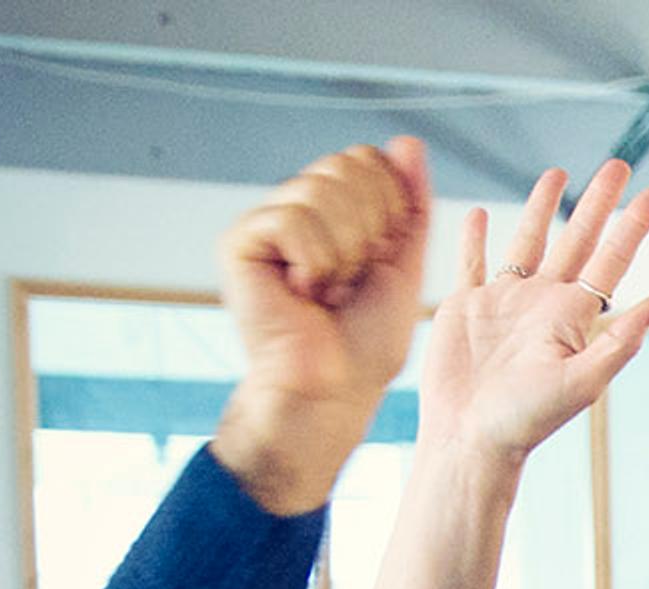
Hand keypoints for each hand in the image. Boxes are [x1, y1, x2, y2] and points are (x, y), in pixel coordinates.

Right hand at [213, 139, 433, 513]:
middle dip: (368, 228)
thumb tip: (407, 141)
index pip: (367, 158)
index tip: (379, 259)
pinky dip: (314, 260)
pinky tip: (301, 291)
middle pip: (346, 164)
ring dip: (343, 251)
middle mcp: (293, 208)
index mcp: (331, 210)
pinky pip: (292, 218)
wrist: (335, 388)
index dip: (389, 206)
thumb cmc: (367, 340)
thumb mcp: (404, 263)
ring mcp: (263, 223)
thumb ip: (409, 203)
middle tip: (350, 279)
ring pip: (320, 189)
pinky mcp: (238, 242)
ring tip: (326, 289)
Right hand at [422, 161, 648, 470]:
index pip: (611, 261)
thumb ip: (617, 341)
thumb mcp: (580, 382)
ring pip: (527, 241)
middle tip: (618, 165)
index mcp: (573, 317)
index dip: (631, 227)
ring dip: (541, 208)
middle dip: (597, 202)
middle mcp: (543, 303)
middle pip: (577, 239)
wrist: (469, 438)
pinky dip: (476, 238)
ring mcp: (504, 302)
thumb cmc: (526, 420)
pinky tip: (479, 216)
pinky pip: (472, 263)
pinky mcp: (466, 307)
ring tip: (557, 174)